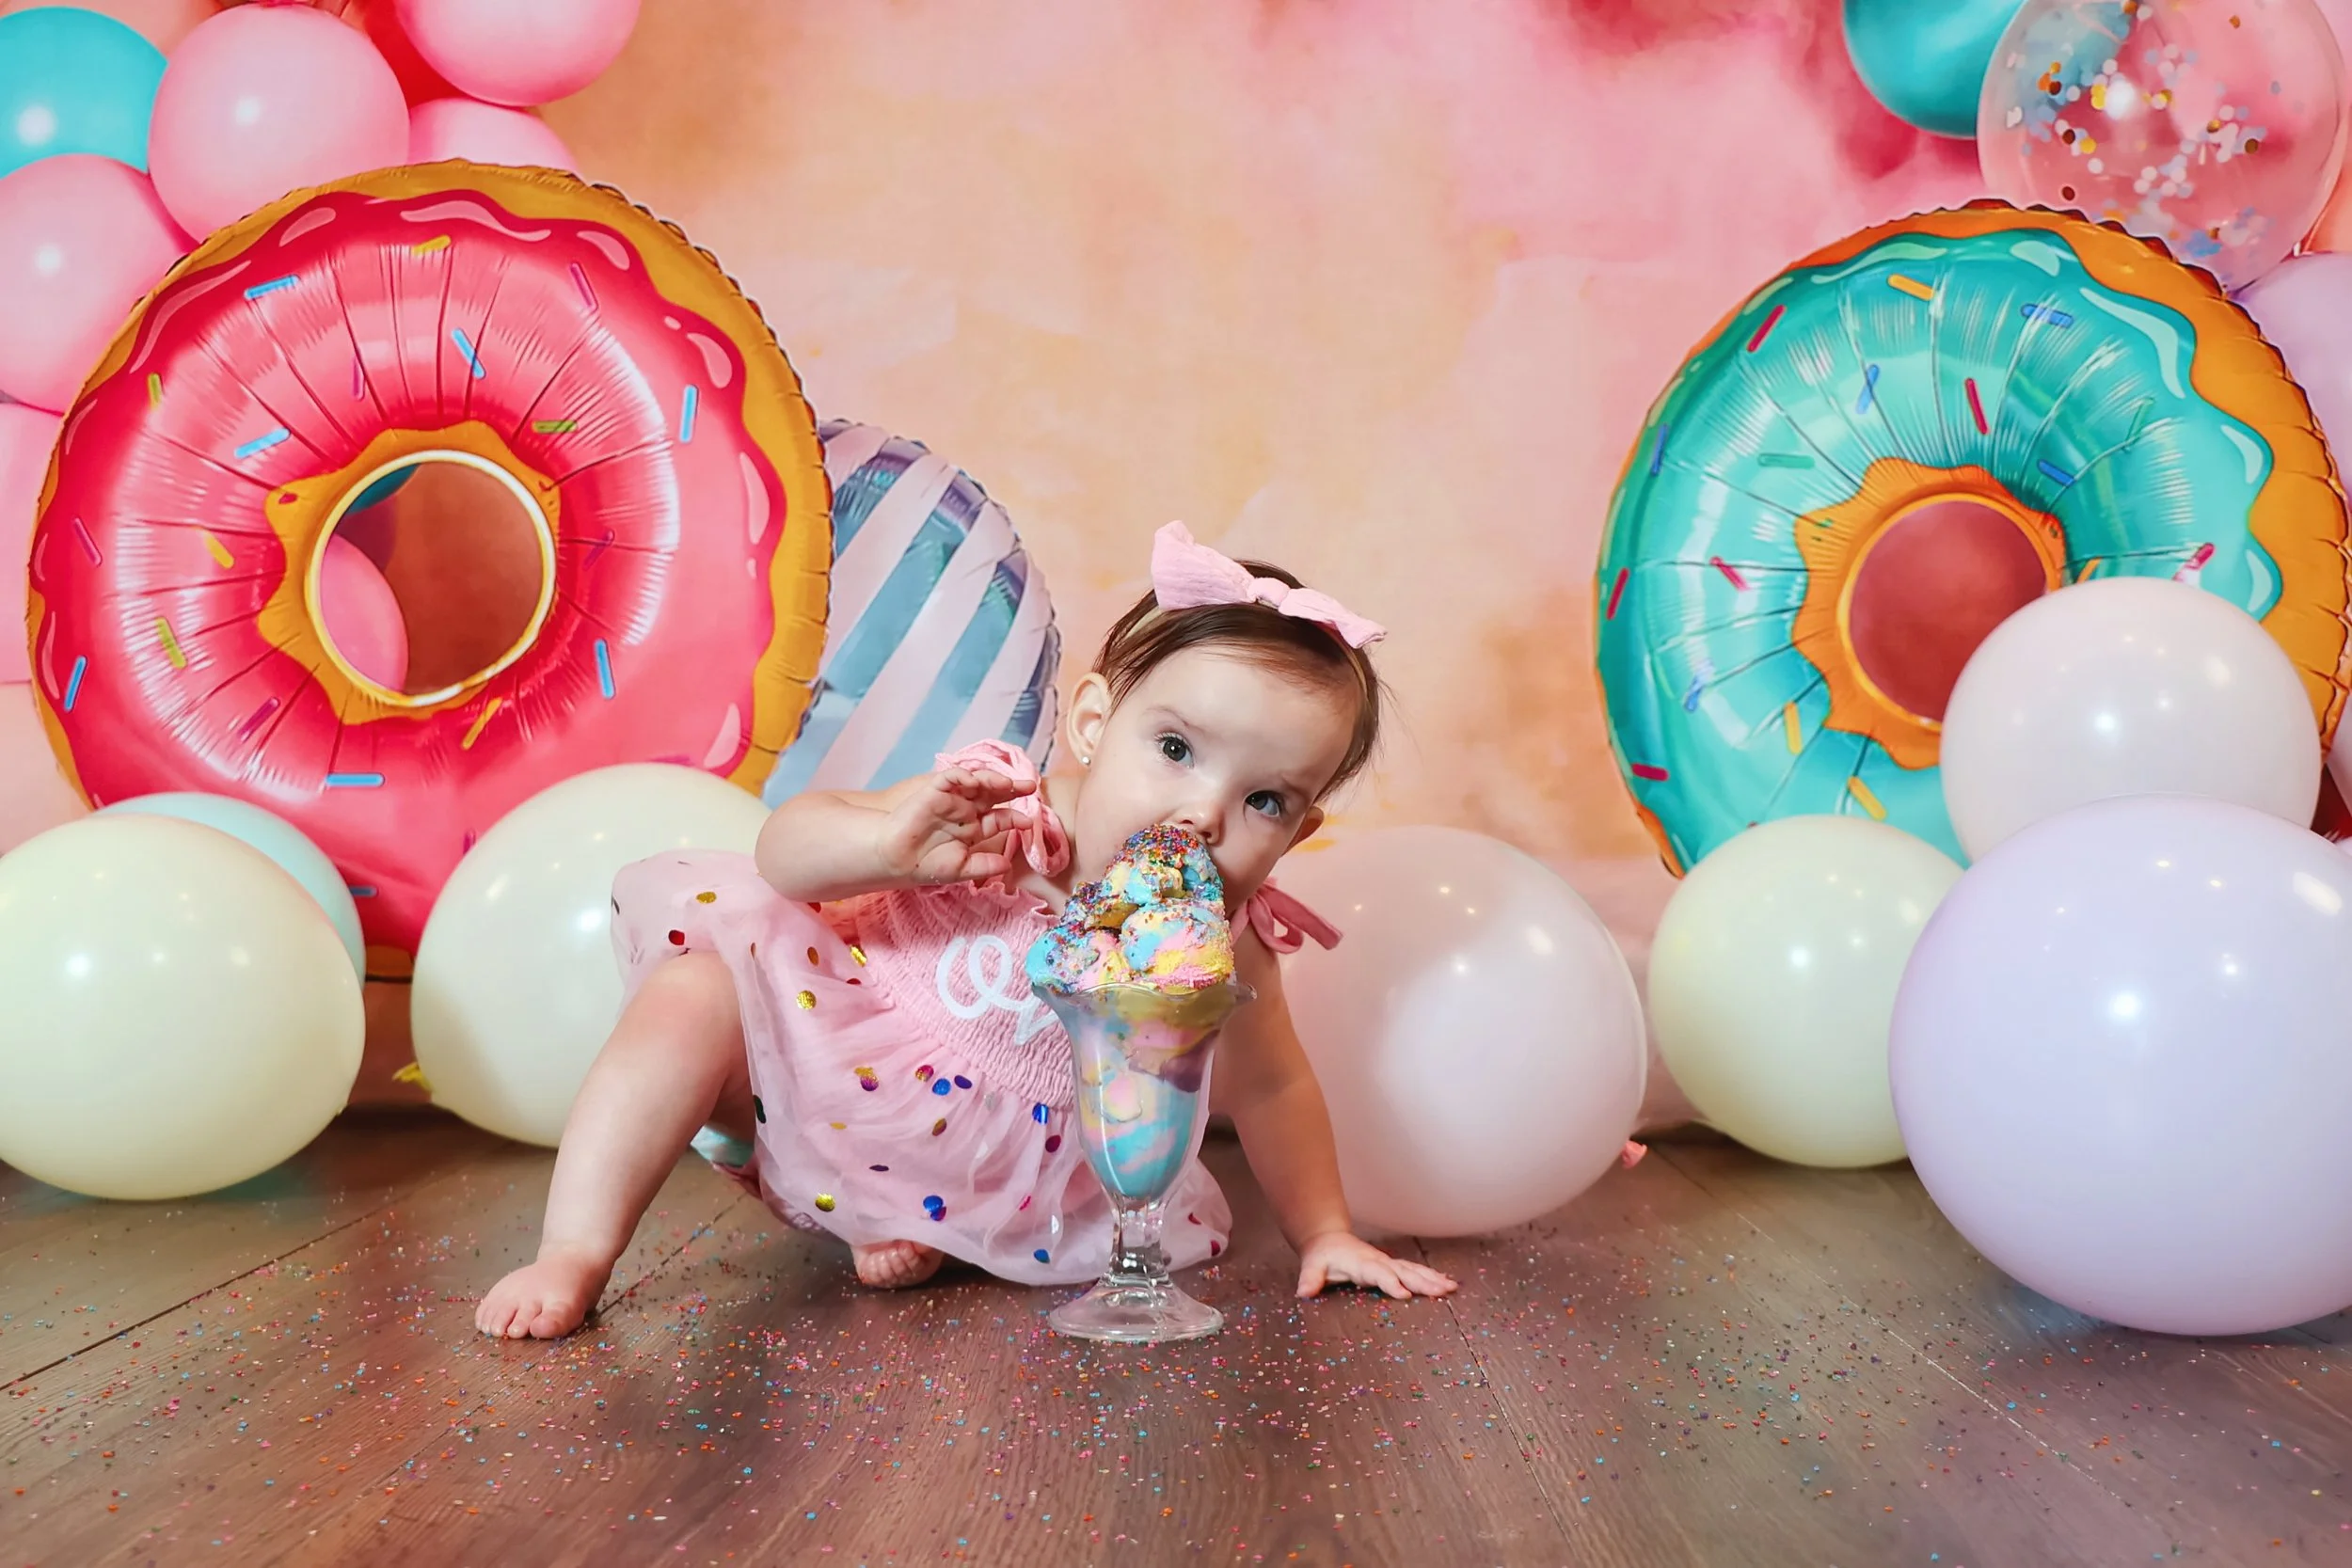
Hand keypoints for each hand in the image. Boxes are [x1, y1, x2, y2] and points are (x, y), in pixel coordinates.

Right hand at [877, 767, 1036, 885]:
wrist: (895, 860)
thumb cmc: (926, 865)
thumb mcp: (961, 869)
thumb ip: (985, 866)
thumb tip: (1008, 866)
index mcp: (975, 828)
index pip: (1001, 818)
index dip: (1016, 817)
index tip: (1027, 821)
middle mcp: (966, 811)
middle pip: (994, 795)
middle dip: (1013, 789)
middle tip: (1030, 787)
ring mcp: (951, 799)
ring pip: (977, 782)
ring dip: (992, 779)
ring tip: (1007, 782)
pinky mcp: (934, 791)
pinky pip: (951, 777)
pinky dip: (963, 775)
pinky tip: (973, 780)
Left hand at [1295, 1231, 1457, 1299]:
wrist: (1328, 1241)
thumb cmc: (1321, 1257)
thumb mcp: (1311, 1266)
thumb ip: (1309, 1279)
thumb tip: (1303, 1292)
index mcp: (1361, 1263)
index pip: (1378, 1273)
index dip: (1391, 1283)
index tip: (1405, 1294)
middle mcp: (1379, 1261)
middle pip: (1403, 1271)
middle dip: (1423, 1281)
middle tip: (1443, 1291)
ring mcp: (1388, 1263)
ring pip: (1413, 1270)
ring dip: (1432, 1279)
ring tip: (1451, 1288)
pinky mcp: (1392, 1266)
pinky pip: (1414, 1271)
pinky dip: (1431, 1276)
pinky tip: (1447, 1284)